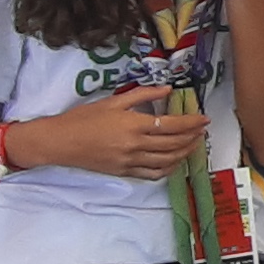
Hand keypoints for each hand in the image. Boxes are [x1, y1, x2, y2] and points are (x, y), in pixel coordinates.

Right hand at [25, 85, 207, 179]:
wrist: (59, 142)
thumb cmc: (83, 118)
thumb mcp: (112, 101)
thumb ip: (142, 95)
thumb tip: (167, 89)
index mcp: (133, 124)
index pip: (171, 125)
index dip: (191, 122)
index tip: (204, 118)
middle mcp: (135, 145)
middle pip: (173, 143)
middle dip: (193, 136)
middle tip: (203, 129)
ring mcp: (130, 161)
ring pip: (167, 160)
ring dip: (185, 152)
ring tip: (194, 143)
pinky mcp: (124, 172)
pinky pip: (153, 174)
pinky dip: (169, 169)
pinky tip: (175, 161)